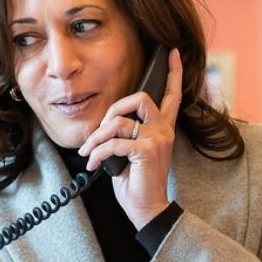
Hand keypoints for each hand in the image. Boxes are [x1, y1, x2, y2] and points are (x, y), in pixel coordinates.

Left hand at [78, 48, 183, 227]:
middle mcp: (164, 130)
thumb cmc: (136, 182)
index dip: (173, 73)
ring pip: (118, 121)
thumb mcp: (130, 153)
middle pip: (139, 98)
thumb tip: (105, 124)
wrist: (146, 209)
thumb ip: (125, 134)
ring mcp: (157, 139)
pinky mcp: (147, 151)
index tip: (171, 52)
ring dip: (95, 138)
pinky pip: (113, 142)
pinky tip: (93, 165)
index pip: (172, 95)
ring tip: (88, 153)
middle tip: (100, 131)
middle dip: (112, 110)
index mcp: (162, 129)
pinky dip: (97, 153)